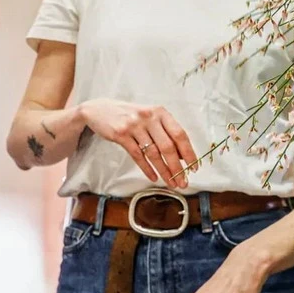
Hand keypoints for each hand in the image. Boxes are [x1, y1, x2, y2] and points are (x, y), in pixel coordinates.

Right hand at [78, 99, 197, 188]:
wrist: (99, 110)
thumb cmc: (129, 115)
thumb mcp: (149, 118)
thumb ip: (165, 132)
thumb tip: (181, 155)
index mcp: (160, 112)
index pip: (180, 134)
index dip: (189, 152)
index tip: (194, 166)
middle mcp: (149, 117)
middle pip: (168, 146)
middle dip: (178, 167)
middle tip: (183, 181)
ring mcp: (134, 125)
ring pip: (153, 153)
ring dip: (164, 171)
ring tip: (171, 183)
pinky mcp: (121, 134)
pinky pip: (138, 155)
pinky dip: (147, 168)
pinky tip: (154, 177)